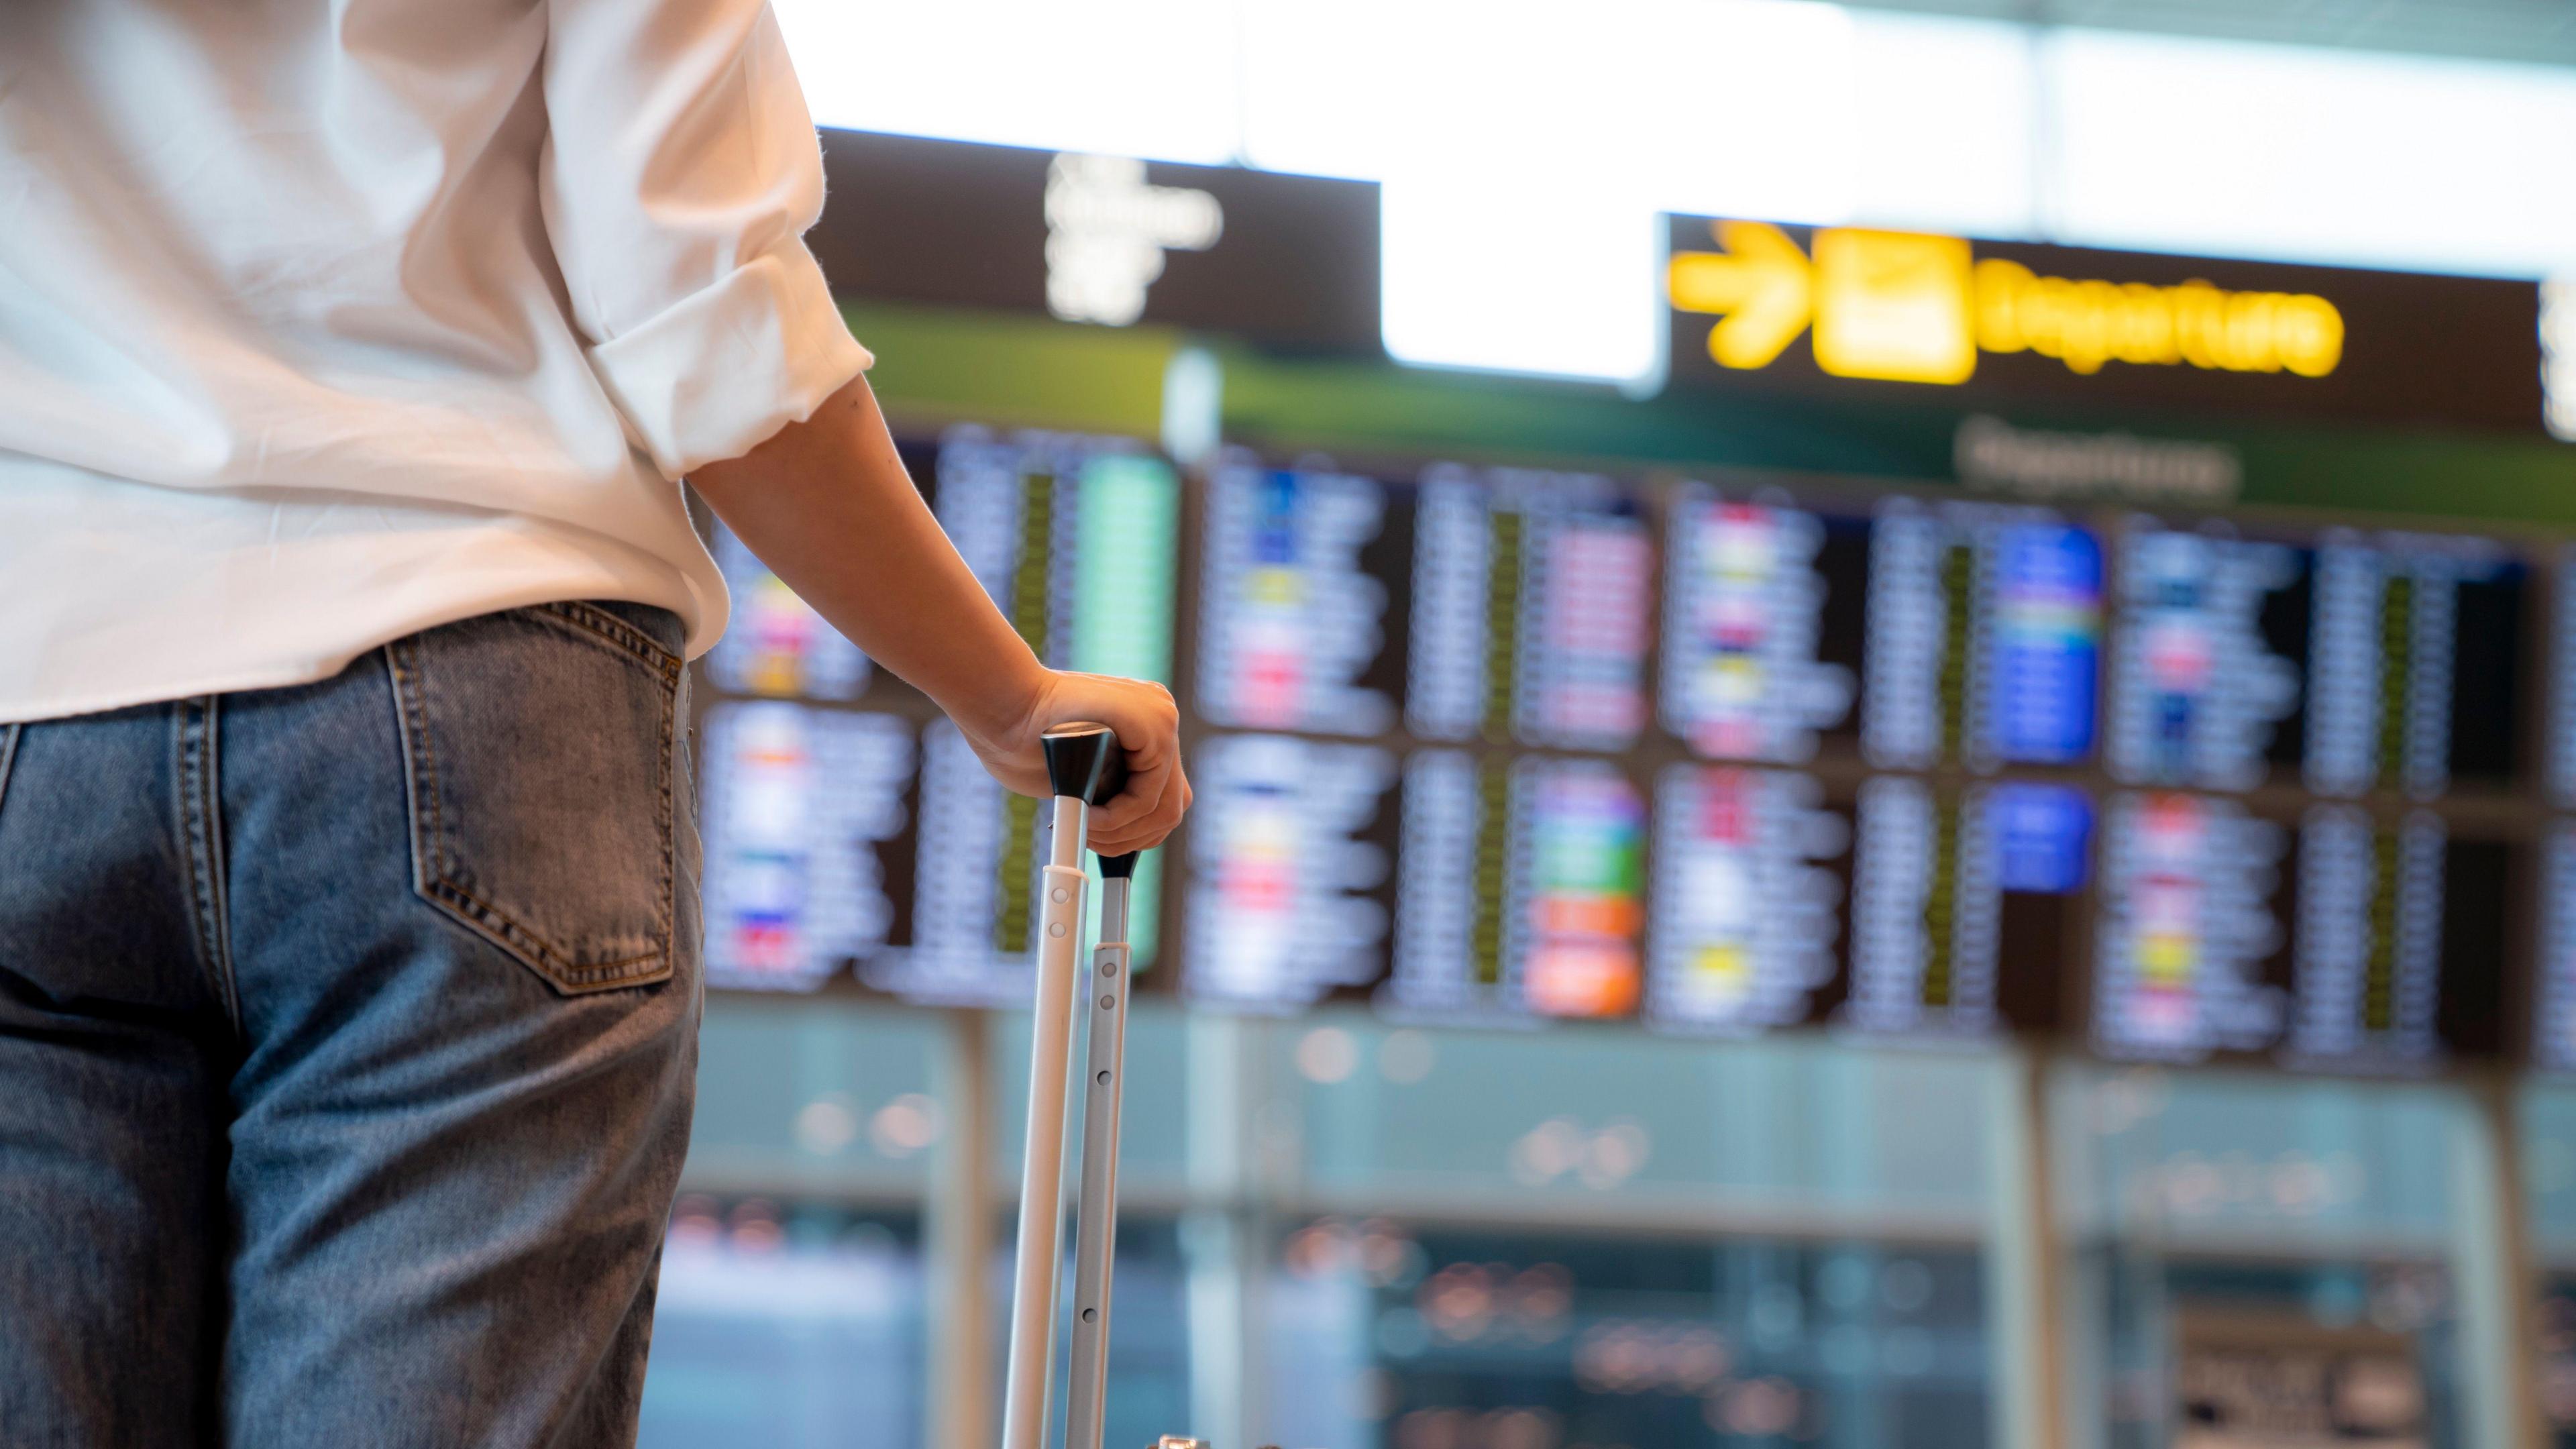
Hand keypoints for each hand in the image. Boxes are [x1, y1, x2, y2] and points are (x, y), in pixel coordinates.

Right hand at [957, 668, 1190, 854]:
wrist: (1003, 707)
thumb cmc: (1027, 739)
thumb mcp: (1083, 772)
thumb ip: (1114, 790)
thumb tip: (1136, 835)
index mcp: (1148, 724)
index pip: (1166, 796)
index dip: (1133, 830)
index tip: (1094, 837)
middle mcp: (1162, 717)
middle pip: (1173, 805)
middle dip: (1129, 837)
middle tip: (1089, 840)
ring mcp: (1162, 717)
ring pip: (1166, 807)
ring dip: (1121, 832)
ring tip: (1085, 830)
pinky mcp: (1154, 724)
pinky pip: (1149, 797)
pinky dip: (1117, 819)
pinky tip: (1087, 817)